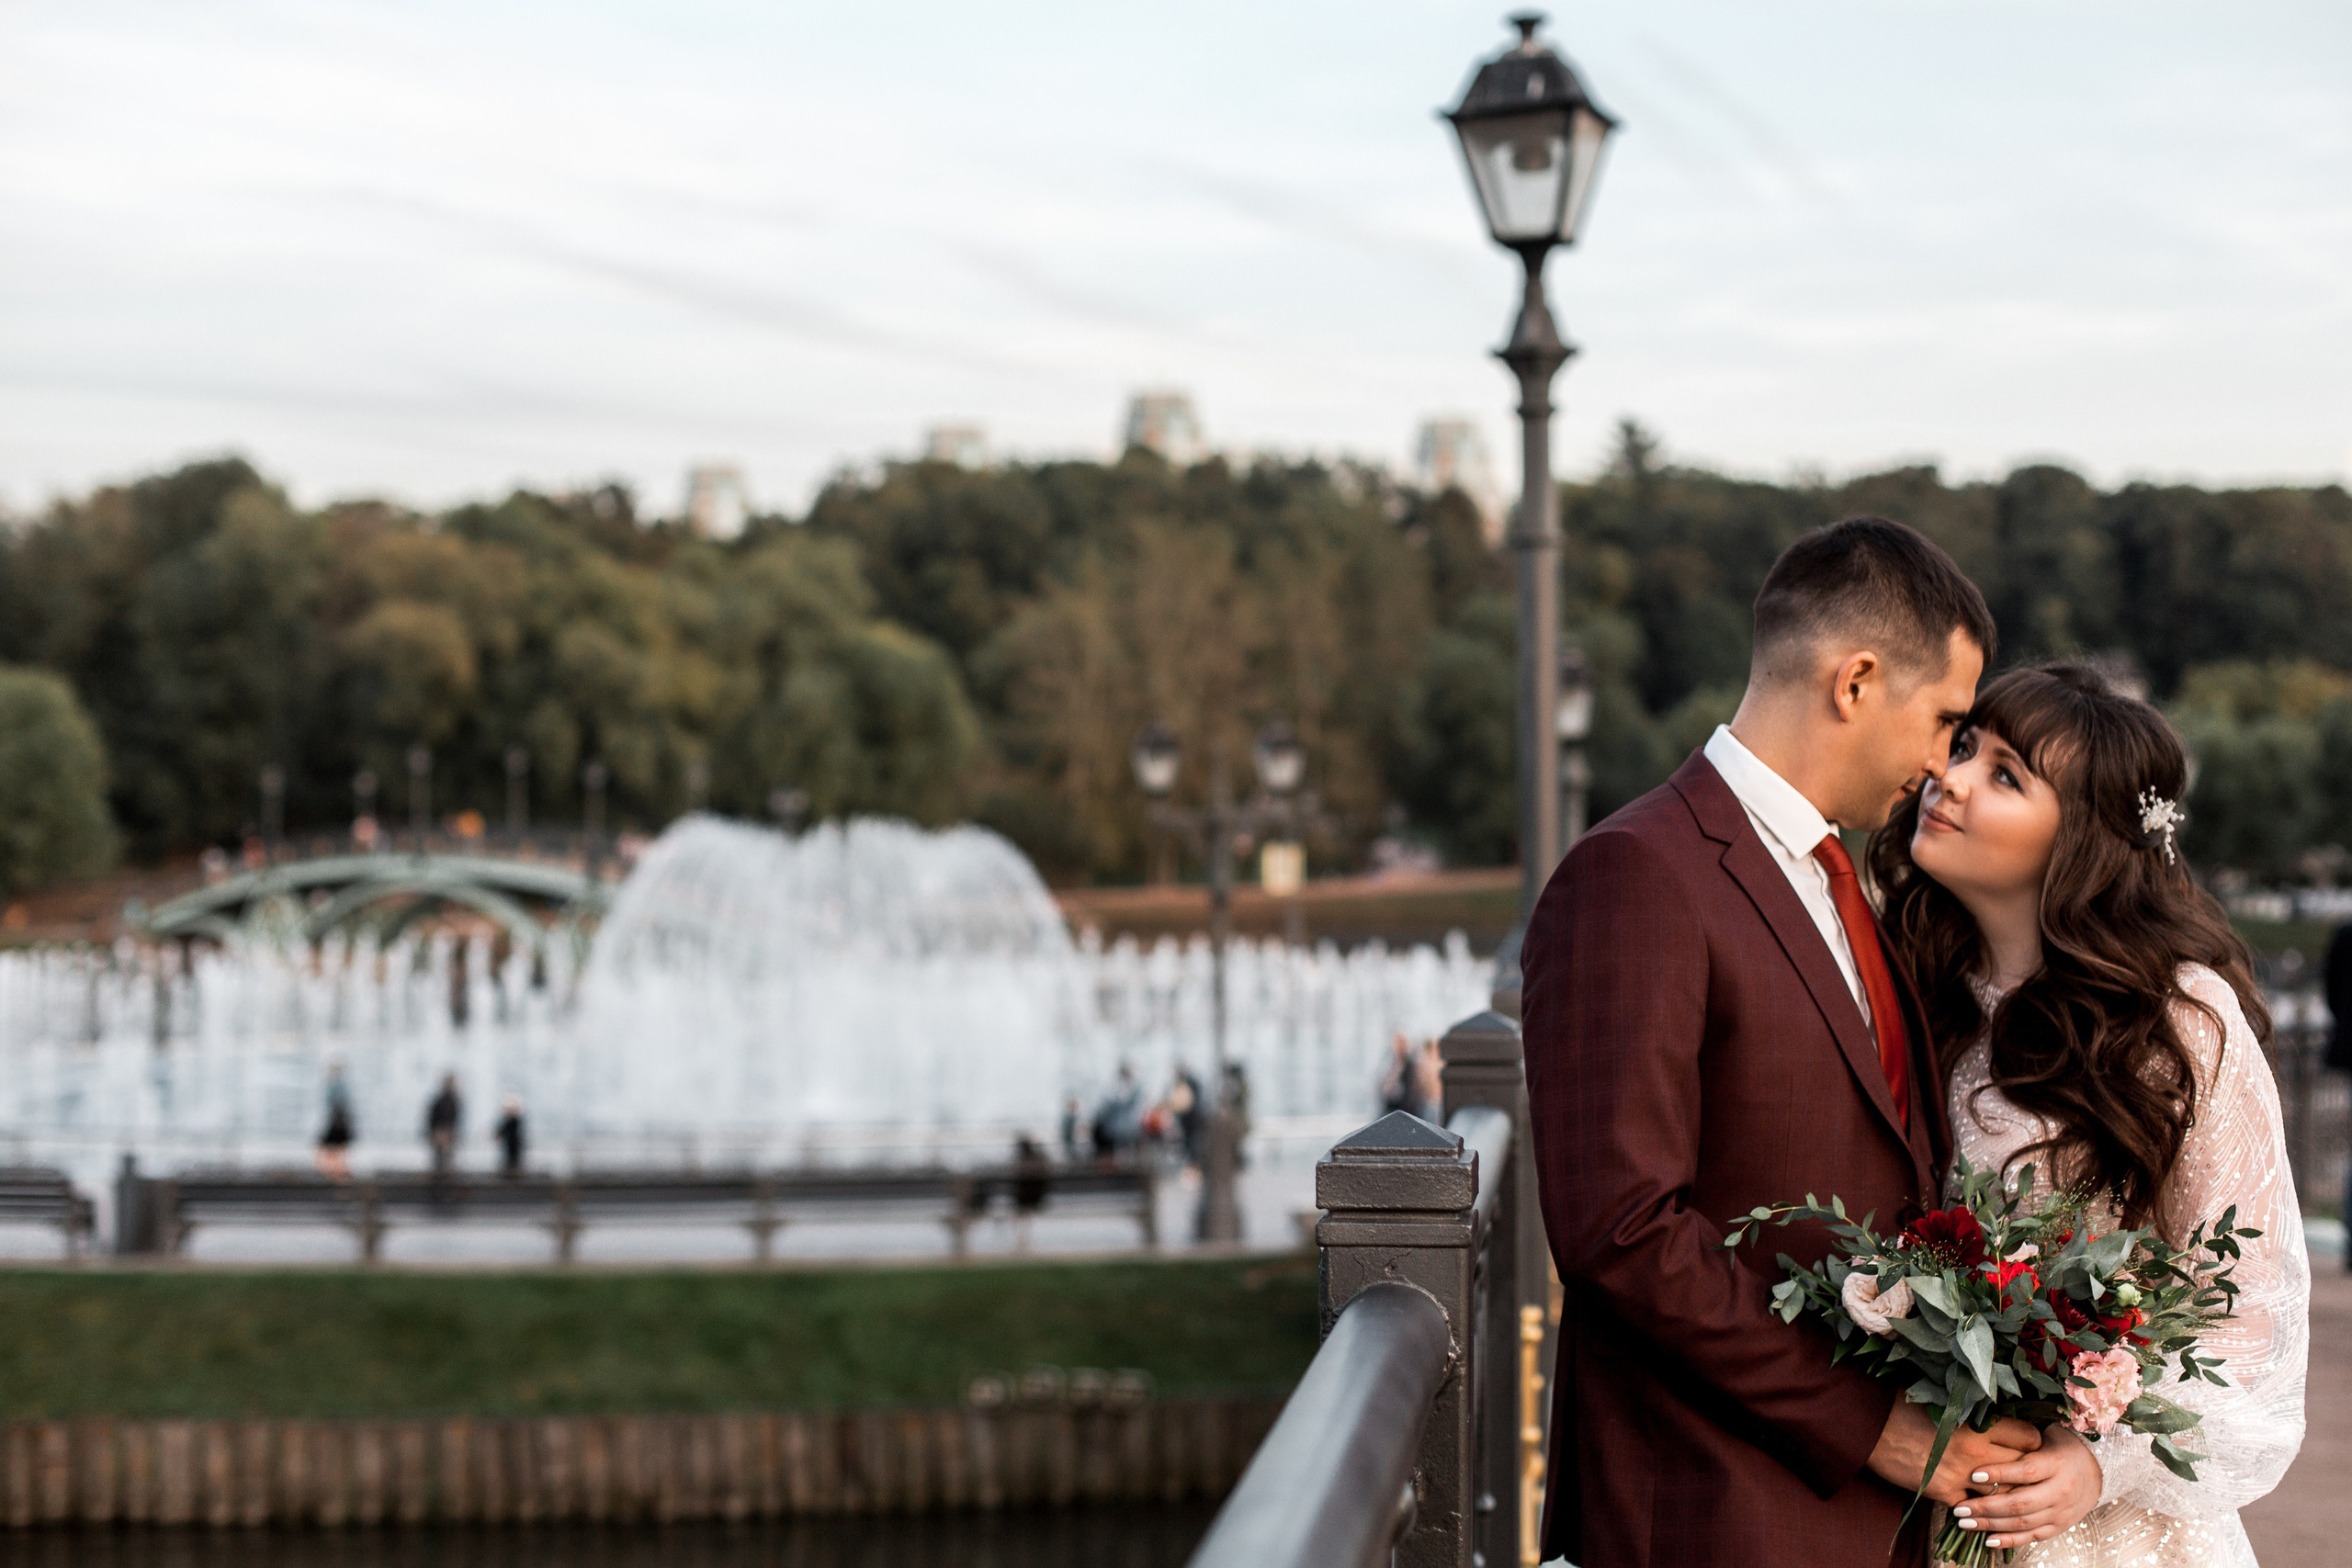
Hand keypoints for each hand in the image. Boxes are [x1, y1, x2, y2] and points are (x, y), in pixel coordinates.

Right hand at [1868, 1400, 2042, 1506]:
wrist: (1868, 1425)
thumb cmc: (1904, 1404)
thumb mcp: (1946, 1401)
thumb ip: (1976, 1413)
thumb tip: (2001, 1417)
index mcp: (1979, 1423)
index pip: (2029, 1438)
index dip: (2031, 1441)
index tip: (2026, 1441)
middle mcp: (1976, 1452)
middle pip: (2023, 1467)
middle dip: (2024, 1467)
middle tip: (2020, 1465)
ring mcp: (1961, 1476)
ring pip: (2003, 1492)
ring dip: (2003, 1488)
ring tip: (2000, 1483)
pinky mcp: (1944, 1492)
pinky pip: (1973, 1506)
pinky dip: (1975, 1503)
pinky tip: (1973, 1498)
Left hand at [1950, 1425, 2102, 1550]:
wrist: (2097, 1471)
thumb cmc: (2061, 1448)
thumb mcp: (2045, 1437)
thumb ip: (2019, 1440)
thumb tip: (1982, 1432)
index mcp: (2056, 1464)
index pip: (2026, 1471)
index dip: (2000, 1473)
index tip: (1973, 1473)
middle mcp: (2061, 1491)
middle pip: (2021, 1502)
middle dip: (1987, 1507)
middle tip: (1960, 1507)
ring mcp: (2060, 1512)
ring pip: (2023, 1522)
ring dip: (1991, 1525)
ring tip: (1965, 1522)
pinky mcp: (2059, 1527)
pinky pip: (2032, 1537)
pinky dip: (2009, 1541)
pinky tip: (1988, 1540)